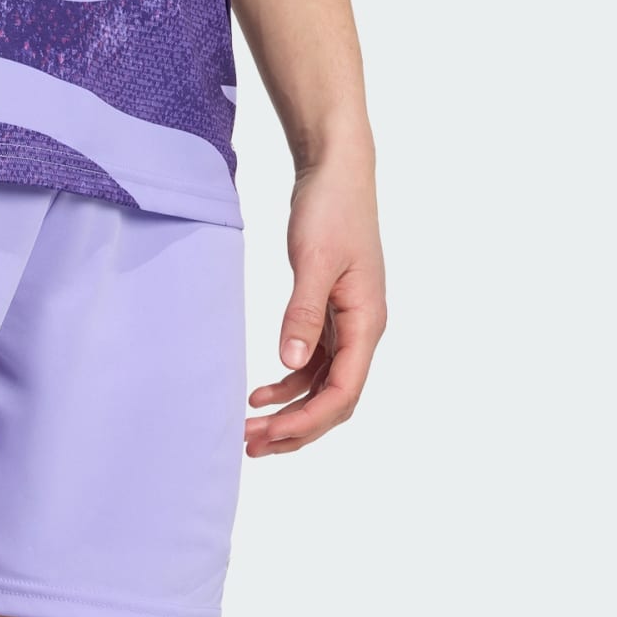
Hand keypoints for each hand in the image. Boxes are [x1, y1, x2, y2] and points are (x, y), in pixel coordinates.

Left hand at [246, 158, 385, 455]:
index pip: (343, 391)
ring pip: (322, 388)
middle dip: (295, 428)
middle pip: (334, 400)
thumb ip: (304, 314)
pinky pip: (312, 367)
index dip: (307, 421)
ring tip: (249, 431)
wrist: (335, 171)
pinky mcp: (331, 317)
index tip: (269, 435)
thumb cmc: (331, 208)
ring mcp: (347, 326)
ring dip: (288, 413)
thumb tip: (291, 362)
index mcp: (367, 322)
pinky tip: (258, 396)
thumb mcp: (315, 261)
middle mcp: (362, 330)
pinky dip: (287, 386)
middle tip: (250, 446)